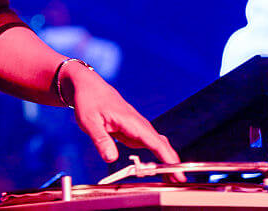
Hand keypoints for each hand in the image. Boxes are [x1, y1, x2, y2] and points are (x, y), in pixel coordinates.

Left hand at [64, 63, 181, 176]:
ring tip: (174, 181)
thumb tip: (111, 158)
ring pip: (157, 146)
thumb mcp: (89, 121)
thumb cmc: (88, 99)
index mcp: (131, 121)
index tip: (178, 171)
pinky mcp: (132, 131)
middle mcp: (138, 124)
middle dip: (172, 163)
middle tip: (180, 181)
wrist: (87, 86)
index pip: (155, 142)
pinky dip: (157, 157)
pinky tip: (161, 169)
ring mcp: (136, 128)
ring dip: (167, 162)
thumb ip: (101, 140)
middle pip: (161, 146)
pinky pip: (149, 146)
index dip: (167, 158)